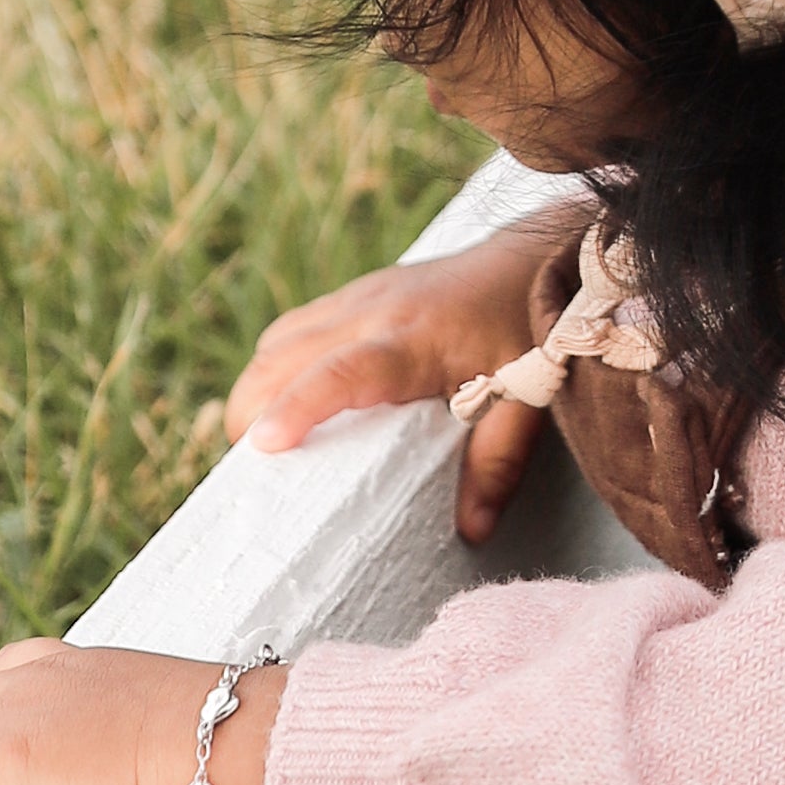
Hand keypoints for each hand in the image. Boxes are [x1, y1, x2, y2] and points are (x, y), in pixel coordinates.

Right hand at [222, 197, 594, 545]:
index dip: (297, 407)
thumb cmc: (530, 328)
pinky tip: (285, 399)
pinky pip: (294, 328)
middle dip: (250, 408)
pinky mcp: (357, 294)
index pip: (340, 373)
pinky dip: (276, 366)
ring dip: (257, 386)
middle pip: (283, 355)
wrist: (536, 257)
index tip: (261, 445)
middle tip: (248, 470)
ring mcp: (360, 297)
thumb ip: (498, 462)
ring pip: (278, 339)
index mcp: (413, 340)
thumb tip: (472, 528)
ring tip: (259, 441)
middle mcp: (374, 311)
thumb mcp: (528, 398)